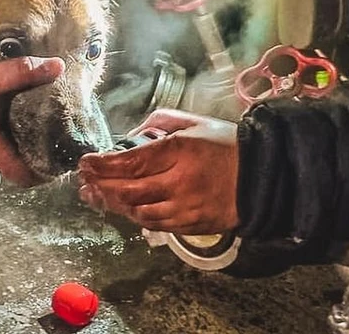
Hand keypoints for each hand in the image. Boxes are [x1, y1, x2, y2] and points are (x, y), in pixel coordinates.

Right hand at [0, 56, 64, 185]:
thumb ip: (24, 72)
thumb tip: (58, 66)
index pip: (25, 178)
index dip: (45, 173)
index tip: (60, 160)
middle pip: (19, 171)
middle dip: (39, 161)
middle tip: (58, 143)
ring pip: (9, 161)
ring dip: (25, 152)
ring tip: (45, 134)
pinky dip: (12, 144)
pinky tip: (22, 126)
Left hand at [78, 109, 239, 234]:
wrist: (264, 177)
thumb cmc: (227, 146)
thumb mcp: (194, 123)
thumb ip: (159, 123)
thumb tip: (131, 134)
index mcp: (180, 151)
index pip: (131, 161)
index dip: (103, 165)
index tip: (86, 163)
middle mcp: (180, 182)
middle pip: (128, 190)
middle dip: (101, 186)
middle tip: (84, 182)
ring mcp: (186, 207)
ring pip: (137, 211)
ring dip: (114, 204)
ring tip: (97, 195)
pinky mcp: (191, 225)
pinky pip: (155, 224)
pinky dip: (136, 216)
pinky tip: (124, 208)